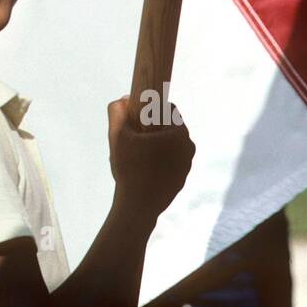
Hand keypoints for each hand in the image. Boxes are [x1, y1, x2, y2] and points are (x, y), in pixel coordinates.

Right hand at [107, 95, 194, 224]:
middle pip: (169, 126)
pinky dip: (159, 160)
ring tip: (135, 154)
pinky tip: (142, 168)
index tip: (136, 117)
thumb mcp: (117, 136)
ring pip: (170, 144)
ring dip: (155, 144)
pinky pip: (170, 161)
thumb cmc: (129, 168)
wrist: (137, 207)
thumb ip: (118, 112)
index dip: (150, 109)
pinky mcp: (182, 178)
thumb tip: (123, 100)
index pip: (168, 108)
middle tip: (133, 136)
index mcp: (179, 132)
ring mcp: (187, 164)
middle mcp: (189, 146)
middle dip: (152, 127)